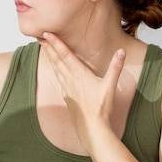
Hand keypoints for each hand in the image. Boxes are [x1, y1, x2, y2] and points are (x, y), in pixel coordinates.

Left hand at [40, 32, 125, 149]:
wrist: (92, 128)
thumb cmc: (101, 108)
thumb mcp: (110, 85)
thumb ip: (115, 67)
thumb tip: (121, 52)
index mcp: (79, 74)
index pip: (65, 54)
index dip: (55, 43)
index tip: (46, 33)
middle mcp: (70, 79)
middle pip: (57, 60)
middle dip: (48, 47)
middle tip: (39, 37)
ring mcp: (67, 88)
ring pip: (56, 69)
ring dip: (50, 57)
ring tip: (44, 49)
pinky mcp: (67, 96)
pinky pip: (59, 79)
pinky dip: (55, 71)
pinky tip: (56, 71)